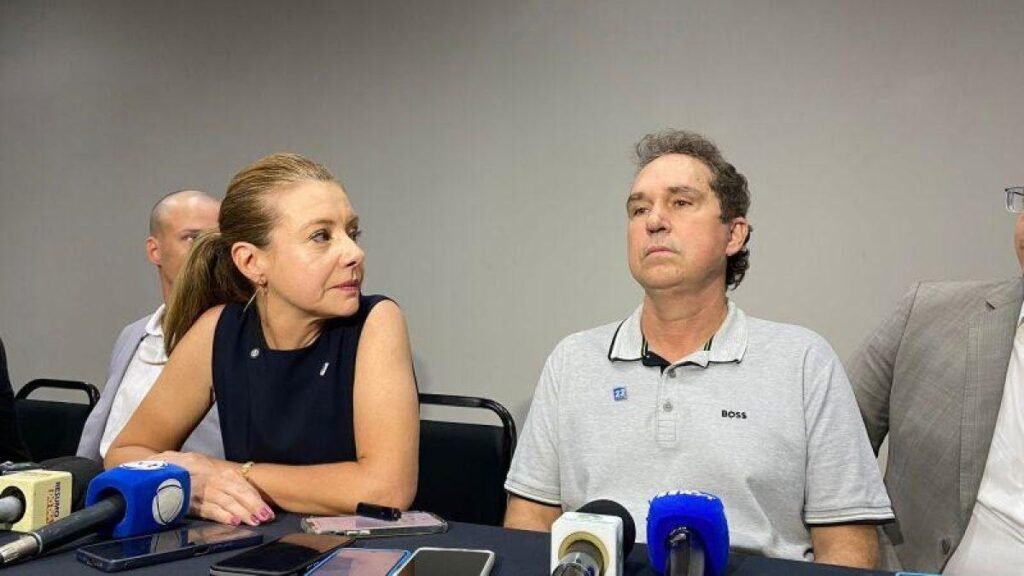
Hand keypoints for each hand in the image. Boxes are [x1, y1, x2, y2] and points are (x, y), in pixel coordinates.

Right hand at [148, 451, 274, 526]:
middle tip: (266, 517)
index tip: (267, 510)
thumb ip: (224, 477)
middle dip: (253, 506)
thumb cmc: (187, 468)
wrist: (160, 467)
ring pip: (226, 501)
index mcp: (219, 470)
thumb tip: (249, 491)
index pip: (242, 485)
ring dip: (242, 512)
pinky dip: (221, 515)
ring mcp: (201, 490)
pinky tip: (233, 521)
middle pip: (237, 493)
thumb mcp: (207, 465)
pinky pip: (208, 509)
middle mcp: (212, 478)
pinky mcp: (189, 502)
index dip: (255, 498)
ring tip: (254, 521)